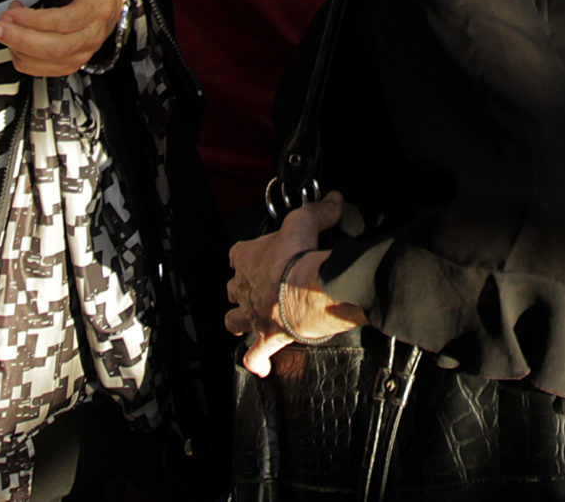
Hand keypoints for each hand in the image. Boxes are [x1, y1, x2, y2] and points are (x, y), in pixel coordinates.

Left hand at [0, 0, 125, 75]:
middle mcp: (94, 34)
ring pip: (47, 62)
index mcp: (97, 6)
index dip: (34, 20)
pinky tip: (15, 40)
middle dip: (19, 39)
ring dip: (18, 48)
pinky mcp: (72, 63)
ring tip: (5, 28)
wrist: (108, 1)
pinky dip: (23, 58)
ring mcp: (84, 52)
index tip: (12, 12)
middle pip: (55, 48)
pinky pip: (44, 71)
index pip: (65, 21)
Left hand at [224, 193, 364, 374]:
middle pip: (233, 289)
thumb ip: (319, 210)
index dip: (245, 255)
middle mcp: (246, 288)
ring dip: (239, 321)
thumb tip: (332, 199)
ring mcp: (254, 315)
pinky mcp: (267, 338)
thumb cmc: (300, 257)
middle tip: (255, 288)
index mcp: (248, 259)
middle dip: (240, 289)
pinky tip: (259, 365)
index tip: (256, 253)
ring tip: (246, 322)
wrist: (307, 289)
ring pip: (234, 321)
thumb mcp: (306, 221)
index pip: (237, 254)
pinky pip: (254, 354)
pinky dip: (256, 360)